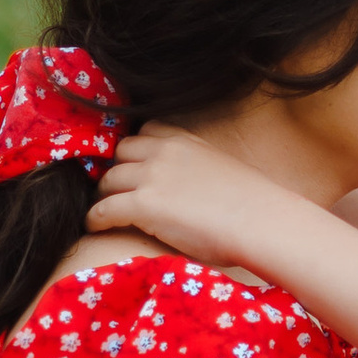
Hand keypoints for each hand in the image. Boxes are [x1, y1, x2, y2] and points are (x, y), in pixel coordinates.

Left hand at [88, 126, 302, 270]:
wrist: (263, 222)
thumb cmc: (255, 205)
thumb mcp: (224, 168)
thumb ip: (199, 166)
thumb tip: (194, 185)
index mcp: (185, 140)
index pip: (145, 132)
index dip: (135, 152)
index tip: (134, 168)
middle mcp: (164, 152)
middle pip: (119, 153)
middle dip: (116, 171)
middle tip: (117, 192)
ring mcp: (152, 177)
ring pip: (108, 180)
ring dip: (104, 195)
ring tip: (103, 211)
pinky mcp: (144, 205)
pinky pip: (104, 208)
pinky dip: (95, 217)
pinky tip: (95, 225)